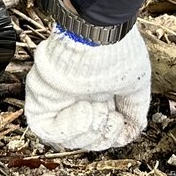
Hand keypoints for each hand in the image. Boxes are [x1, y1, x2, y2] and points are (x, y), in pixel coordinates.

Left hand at [24, 28, 150, 150]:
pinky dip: (70, 128)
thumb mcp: (134, 85)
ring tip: (99, 109)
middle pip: (83, 139)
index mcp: (97, 96)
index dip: (111, 136)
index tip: (121, 123)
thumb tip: (133, 129)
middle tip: (112, 117)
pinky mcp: (40, 100)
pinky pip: (47, 130)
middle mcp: (76, 100)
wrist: (99, 36)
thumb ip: (133, 110)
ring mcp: (58, 101)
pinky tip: (85, 109)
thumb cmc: (117, 51)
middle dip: (102, 137)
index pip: (99, 133)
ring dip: (88, 133)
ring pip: (65, 139)